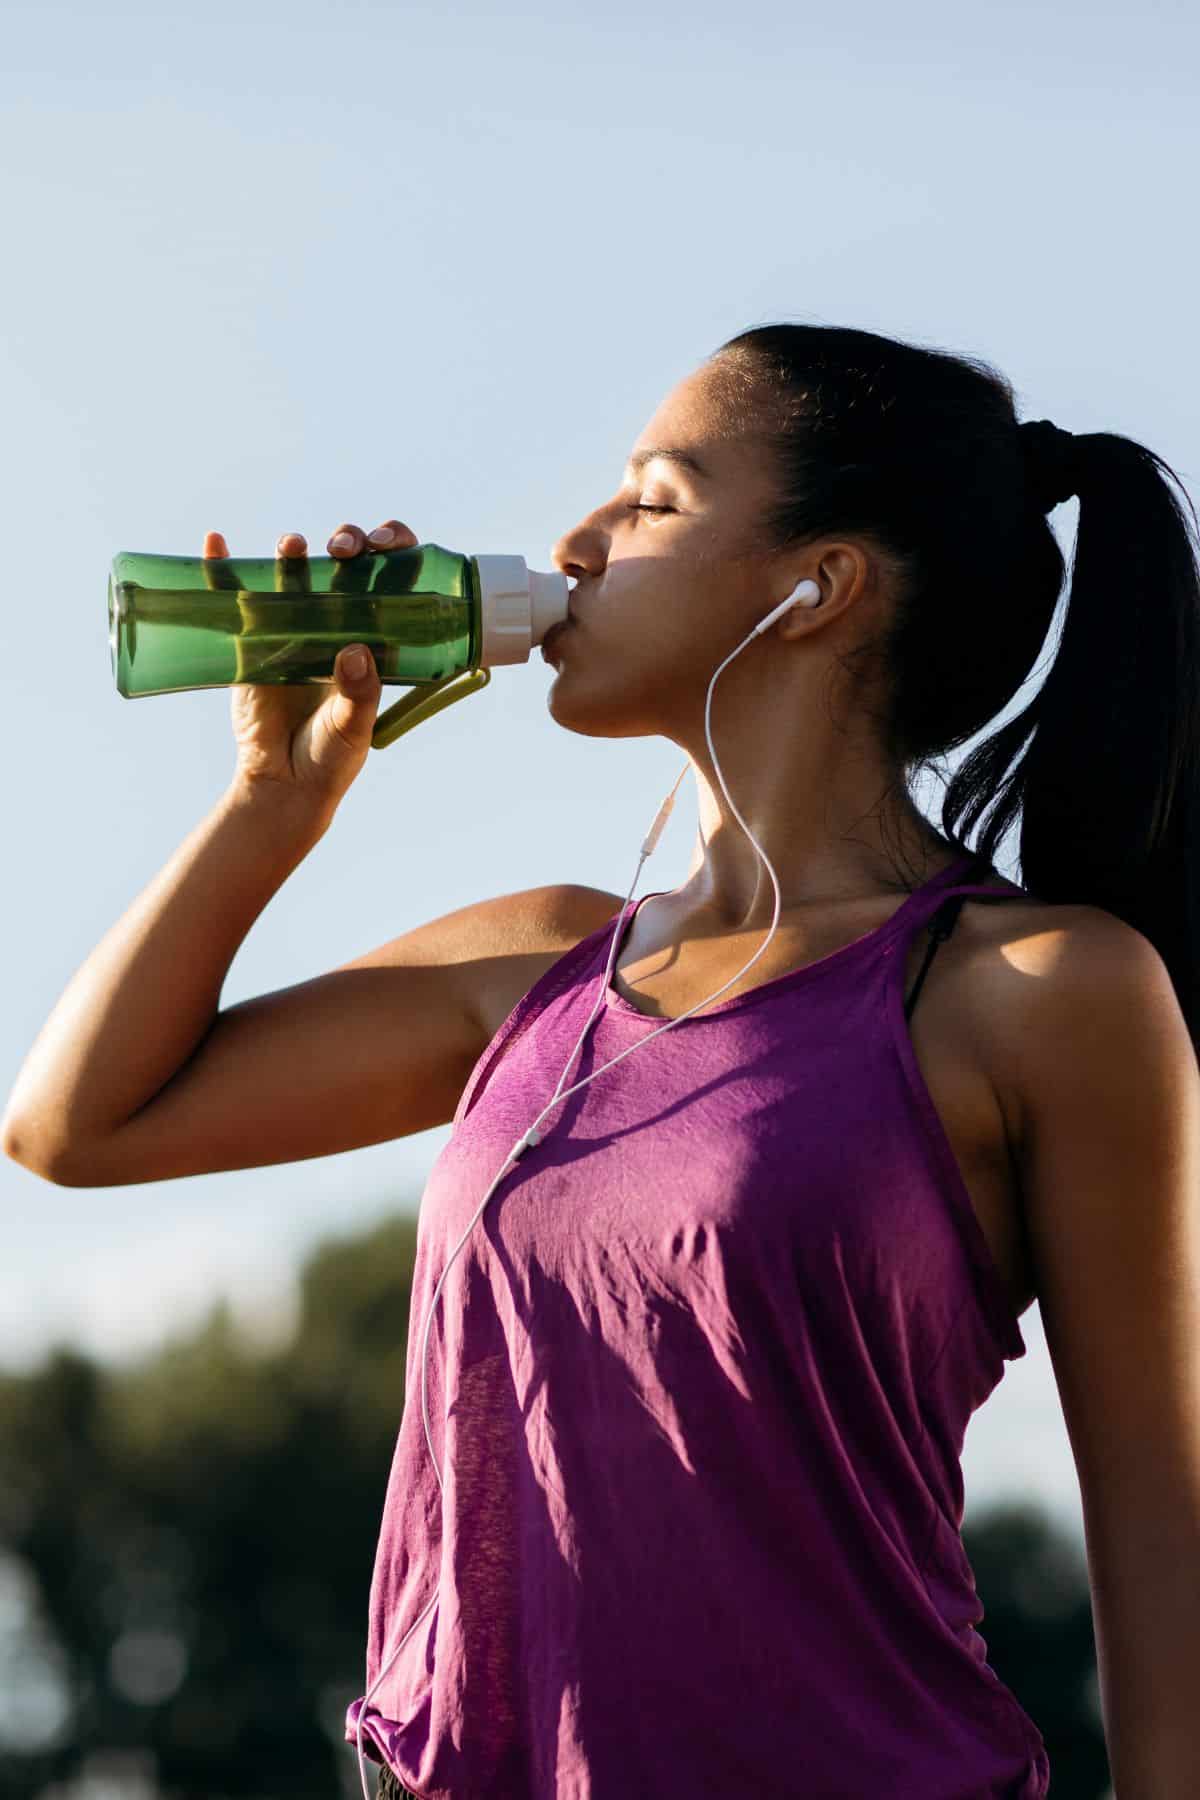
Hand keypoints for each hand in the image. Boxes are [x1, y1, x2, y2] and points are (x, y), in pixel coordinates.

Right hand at [206, 518, 419, 817]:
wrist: (284, 781)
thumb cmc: (331, 755)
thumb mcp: (353, 727)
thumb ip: (359, 693)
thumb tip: (355, 652)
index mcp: (371, 638)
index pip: (390, 583)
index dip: (394, 553)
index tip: (386, 546)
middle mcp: (334, 625)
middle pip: (343, 568)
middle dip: (347, 546)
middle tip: (343, 549)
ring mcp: (291, 628)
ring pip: (293, 576)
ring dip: (291, 553)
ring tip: (292, 544)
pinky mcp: (251, 641)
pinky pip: (236, 598)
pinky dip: (223, 569)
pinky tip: (216, 543)